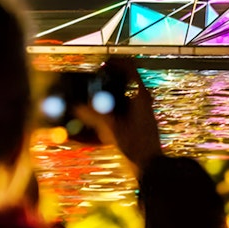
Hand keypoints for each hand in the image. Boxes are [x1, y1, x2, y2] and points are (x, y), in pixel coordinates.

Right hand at [73, 58, 162, 174]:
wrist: (151, 165)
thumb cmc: (136, 145)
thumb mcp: (111, 128)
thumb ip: (93, 115)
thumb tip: (77, 106)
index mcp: (140, 95)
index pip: (129, 66)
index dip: (114, 62)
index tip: (101, 64)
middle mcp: (142, 99)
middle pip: (124, 80)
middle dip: (107, 80)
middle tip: (92, 82)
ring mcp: (141, 109)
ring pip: (123, 94)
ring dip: (108, 94)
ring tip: (91, 100)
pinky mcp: (138, 119)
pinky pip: (123, 106)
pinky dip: (111, 107)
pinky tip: (99, 117)